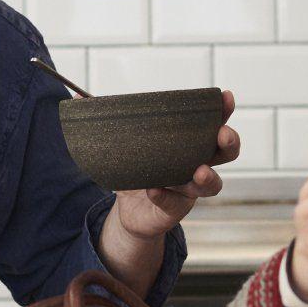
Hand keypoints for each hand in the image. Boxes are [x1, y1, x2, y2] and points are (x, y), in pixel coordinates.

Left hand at [111, 90, 240, 237]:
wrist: (127, 210)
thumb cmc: (135, 170)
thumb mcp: (123, 144)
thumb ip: (109, 120)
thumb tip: (78, 96)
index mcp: (190, 144)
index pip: (214, 124)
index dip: (223, 112)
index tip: (226, 97)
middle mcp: (197, 165)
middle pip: (225, 153)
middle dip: (229, 142)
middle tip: (221, 134)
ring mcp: (188, 189)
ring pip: (211, 184)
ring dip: (208, 176)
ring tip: (199, 171)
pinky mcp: (175, 209)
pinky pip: (174, 202)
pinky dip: (164, 195)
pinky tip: (153, 189)